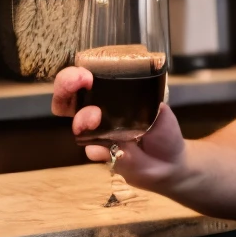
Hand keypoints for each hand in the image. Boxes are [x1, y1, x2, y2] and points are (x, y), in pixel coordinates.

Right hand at [50, 66, 187, 190]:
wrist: (170, 163)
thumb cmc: (163, 131)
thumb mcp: (161, 110)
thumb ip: (148, 102)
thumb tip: (137, 100)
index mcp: (110, 96)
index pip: (86, 79)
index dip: (78, 73)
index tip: (87, 73)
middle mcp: (97, 112)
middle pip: (68, 97)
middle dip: (65, 86)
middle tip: (80, 81)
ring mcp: (96, 134)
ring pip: (76, 123)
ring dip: (81, 117)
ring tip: (94, 118)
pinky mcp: (101, 154)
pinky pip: (91, 149)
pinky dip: (95, 147)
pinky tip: (104, 148)